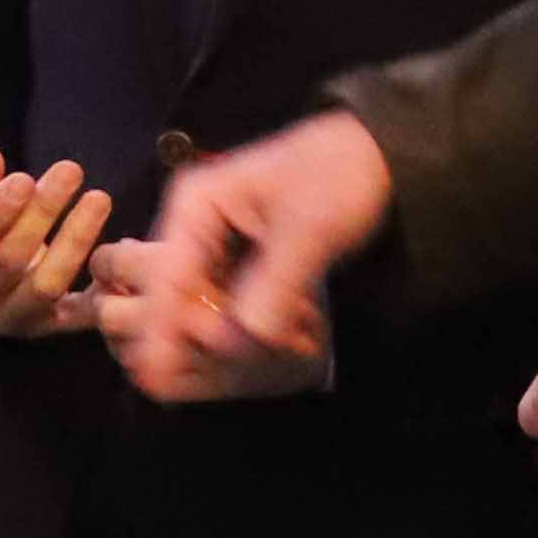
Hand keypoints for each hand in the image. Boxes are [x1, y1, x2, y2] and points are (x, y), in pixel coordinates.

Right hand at [0, 150, 114, 340]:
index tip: (23, 178)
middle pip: (8, 262)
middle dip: (41, 214)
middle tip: (69, 170)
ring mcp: (6, 321)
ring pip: (45, 287)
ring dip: (76, 241)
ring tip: (98, 199)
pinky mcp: (42, 326)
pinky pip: (76, 316)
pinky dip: (102, 291)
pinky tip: (119, 253)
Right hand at [102, 112, 392, 404]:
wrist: (380, 158)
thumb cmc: (342, 173)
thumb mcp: (310, 227)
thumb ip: (274, 284)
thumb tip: (240, 340)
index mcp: (196, 207)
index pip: (166, 278)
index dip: (162, 331)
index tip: (157, 379)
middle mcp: (197, 231)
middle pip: (181, 302)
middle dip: (220, 333)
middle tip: (285, 343)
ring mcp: (218, 253)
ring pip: (210, 313)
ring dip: (247, 335)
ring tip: (302, 336)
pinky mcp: (242, 271)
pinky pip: (236, 312)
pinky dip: (263, 328)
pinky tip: (301, 332)